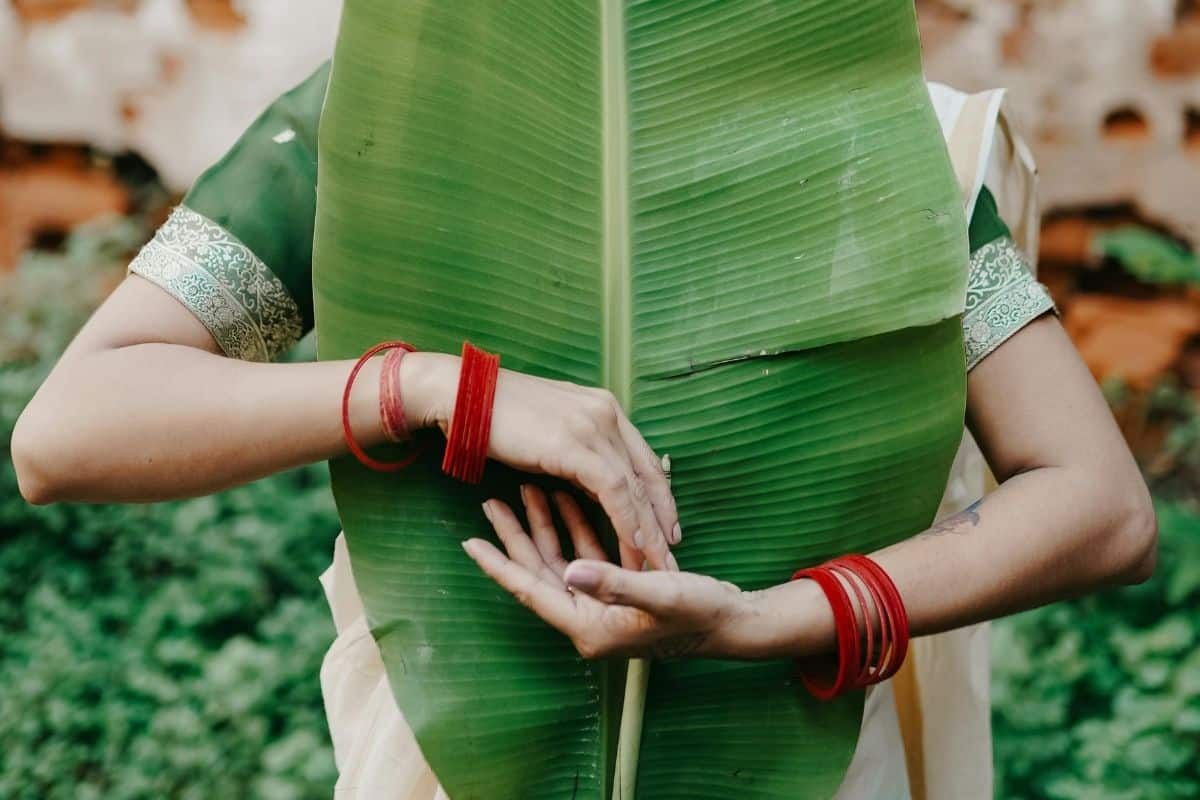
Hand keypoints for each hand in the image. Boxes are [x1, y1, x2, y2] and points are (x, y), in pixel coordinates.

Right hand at [403, 352, 678, 569]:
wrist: (463, 396)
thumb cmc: (497, 417)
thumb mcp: (550, 434)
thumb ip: (577, 452)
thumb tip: (592, 484)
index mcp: (604, 408)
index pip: (645, 459)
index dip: (659, 497)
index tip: (668, 528)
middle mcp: (608, 414)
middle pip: (649, 475)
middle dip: (662, 519)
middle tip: (673, 554)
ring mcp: (595, 426)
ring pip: (636, 488)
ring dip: (648, 531)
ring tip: (658, 564)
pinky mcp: (577, 445)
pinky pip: (614, 493)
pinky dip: (626, 524)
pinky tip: (632, 549)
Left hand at [462, 485, 748, 659]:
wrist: (734, 622)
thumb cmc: (699, 614)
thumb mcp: (659, 596)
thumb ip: (614, 584)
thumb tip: (569, 571)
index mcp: (588, 625)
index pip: (531, 590)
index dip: (500, 564)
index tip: (469, 541)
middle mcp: (588, 615)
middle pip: (539, 570)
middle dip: (515, 535)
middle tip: (489, 502)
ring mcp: (601, 601)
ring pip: (560, 556)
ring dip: (545, 523)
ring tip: (525, 486)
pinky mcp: (618, 585)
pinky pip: (586, 550)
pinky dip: (575, 523)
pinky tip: (567, 494)